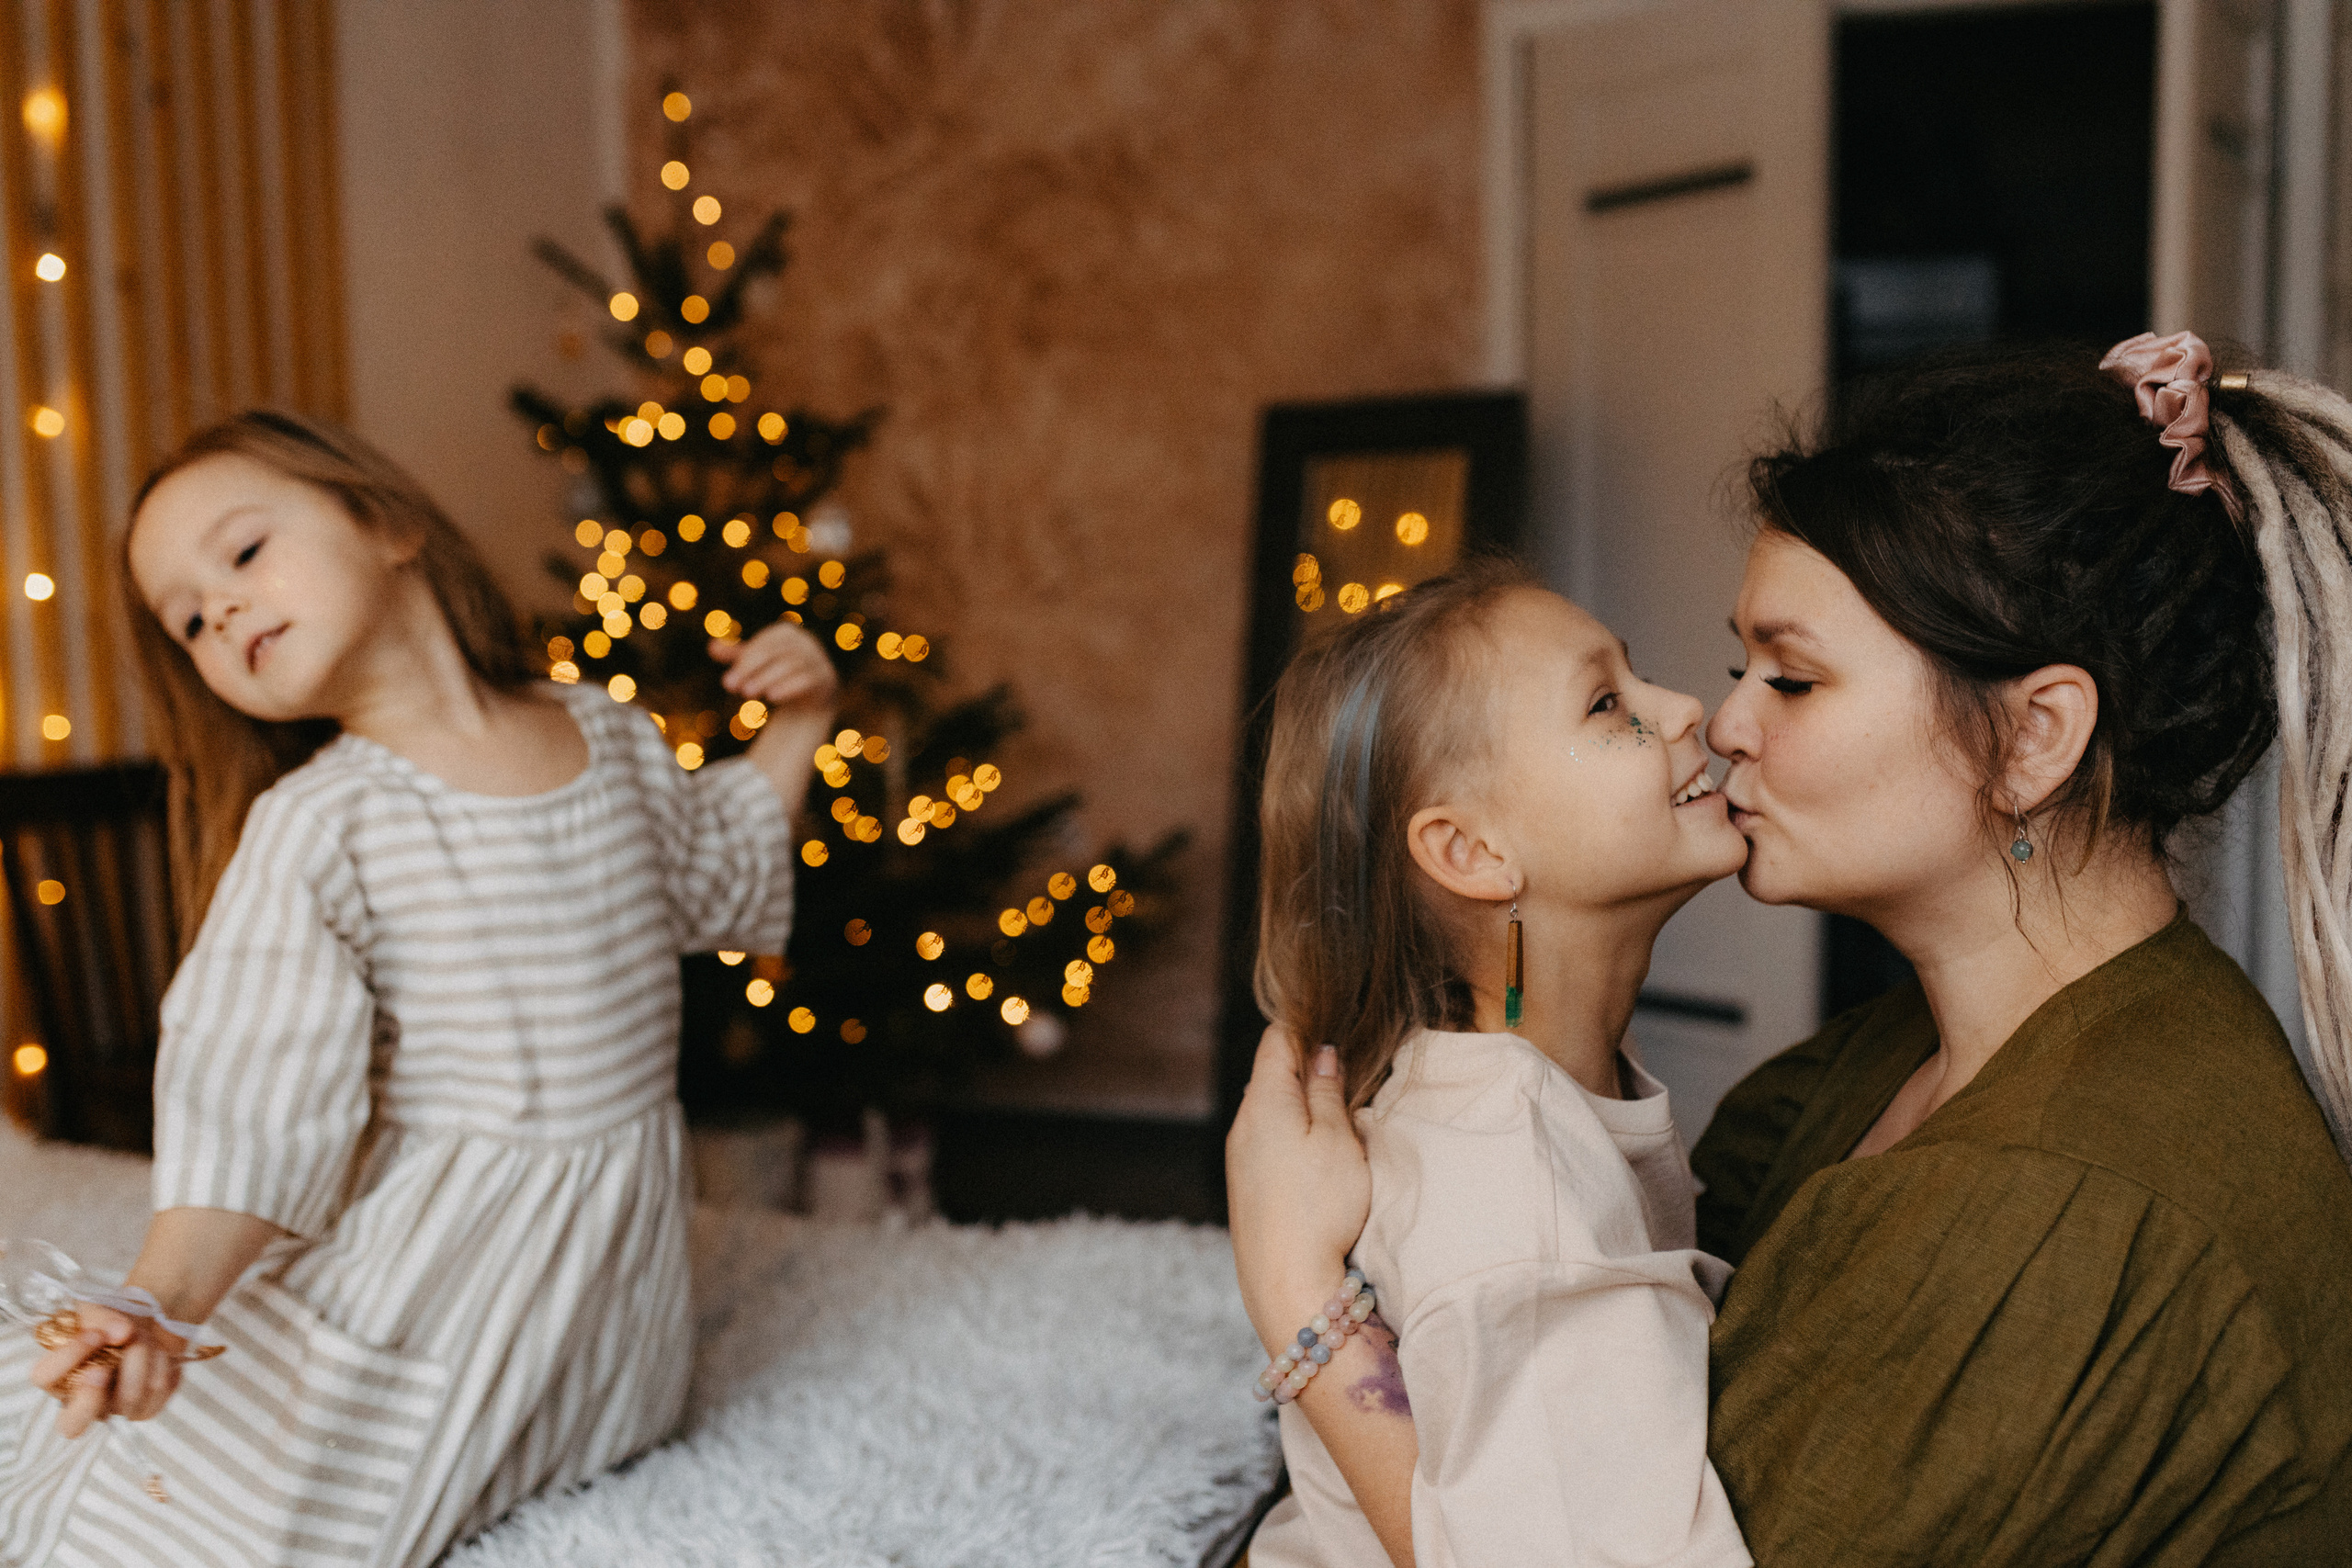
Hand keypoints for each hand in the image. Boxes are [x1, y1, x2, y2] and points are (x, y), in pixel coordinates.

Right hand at [30, 1303, 187, 1436]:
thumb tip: (120, 1333)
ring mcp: (113, 1409)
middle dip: (89, 1398)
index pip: (44, 1378)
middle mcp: (80, 1400)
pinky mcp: (145, 1409)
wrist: (149, 1323)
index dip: (67, 1358)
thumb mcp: (98, 1309)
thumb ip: (102, 1319)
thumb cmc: (112, 1322)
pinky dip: (163, 1366)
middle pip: (71, 1425)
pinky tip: (160, 1353)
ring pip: (128, 1399)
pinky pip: (158, 1393)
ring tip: (144, 1336)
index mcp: (58, 1374)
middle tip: (104, 1369)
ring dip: (141, 1358)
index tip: (94, 1335)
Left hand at [712, 620, 838, 717]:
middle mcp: (803, 642)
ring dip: (766, 679)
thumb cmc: (780, 673)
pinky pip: (806, 680)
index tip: (727, 683)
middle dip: (750, 670)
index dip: (743, 663)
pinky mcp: (825, 677)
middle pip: (773, 654)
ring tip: (747, 694)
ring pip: (788, 666)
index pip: (761, 646)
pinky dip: (788, 687)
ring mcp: (816, 658)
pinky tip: (771, 697)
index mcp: (785, 633)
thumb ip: (736, 655)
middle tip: (731, 688)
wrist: (815, 694)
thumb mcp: (757, 664)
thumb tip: (711, 647)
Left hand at [1226, 1025, 1372, 1356]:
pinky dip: (1292, 1134)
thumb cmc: (1321, 1209)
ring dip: (1301, 1103)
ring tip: (1340, 1110)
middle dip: (1306, 1064)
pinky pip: (1268, 1142)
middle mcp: (1243, 1124)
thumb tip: (1320, 1053)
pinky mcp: (1246, 1189)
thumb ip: (1327, 1091)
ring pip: (1270, 1110)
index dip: (1307, 1024)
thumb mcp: (1338, 1140)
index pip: (1277, 1039)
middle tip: (1349, 1064)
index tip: (1337, 1019)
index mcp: (1264, 1101)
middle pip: (1271, 1074)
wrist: (1287, 1284)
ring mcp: (1240, 1158)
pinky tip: (1318, 1154)